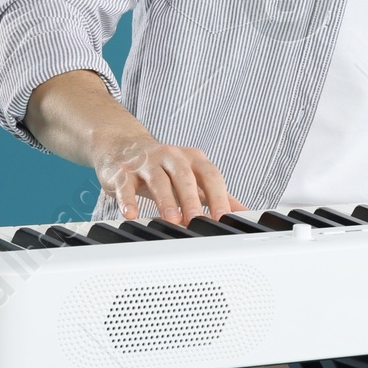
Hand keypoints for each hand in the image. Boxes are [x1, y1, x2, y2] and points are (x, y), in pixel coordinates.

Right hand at [25, 69, 235, 223]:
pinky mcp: (123, 171)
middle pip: (184, 177)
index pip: (210, 175)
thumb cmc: (165, 168)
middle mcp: (171, 156)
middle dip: (191, 200)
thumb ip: (218, 195)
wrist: (124, 146)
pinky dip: (128, 200)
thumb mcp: (193, 177)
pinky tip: (131, 214)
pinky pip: (125, 185)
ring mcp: (146, 163)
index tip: (223, 217)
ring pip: (158, 180)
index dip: (218, 195)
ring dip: (165, 201)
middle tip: (197, 221)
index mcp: (192, 159)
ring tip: (171, 221)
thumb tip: (244, 212)